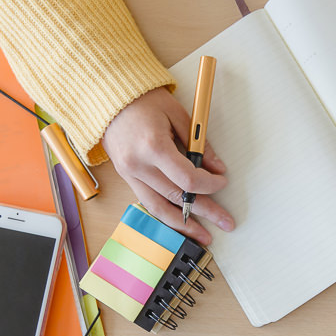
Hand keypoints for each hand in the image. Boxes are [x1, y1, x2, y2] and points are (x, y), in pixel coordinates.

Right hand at [102, 87, 233, 245]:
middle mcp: (139, 166)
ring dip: (184, 225)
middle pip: (177, 197)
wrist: (108, 100)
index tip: (222, 182)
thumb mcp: (178, 114)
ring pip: (160, 208)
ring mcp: (129, 174)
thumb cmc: (144, 101)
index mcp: (153, 147)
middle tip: (226, 222)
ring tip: (204, 235)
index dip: (209, 185)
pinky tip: (181, 223)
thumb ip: (199, 143)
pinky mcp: (126, 178)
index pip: (187, 178)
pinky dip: (166, 214)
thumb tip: (217, 168)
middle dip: (205, 211)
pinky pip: (148, 202)